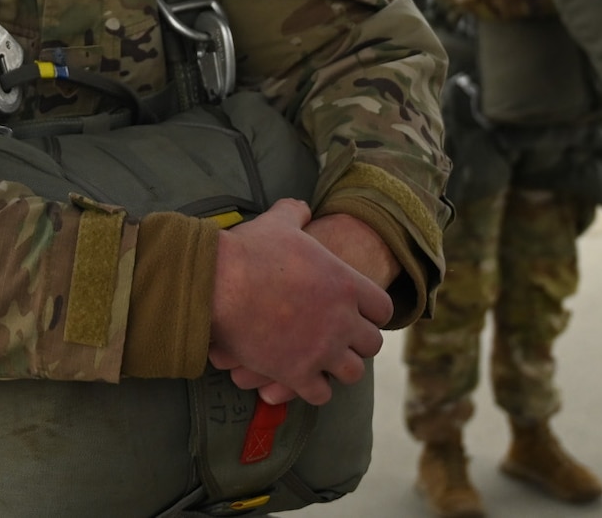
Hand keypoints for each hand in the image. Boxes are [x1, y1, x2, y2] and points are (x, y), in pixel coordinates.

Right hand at [208, 199, 391, 405]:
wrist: (218, 283)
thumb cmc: (249, 251)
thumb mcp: (278, 223)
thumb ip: (296, 214)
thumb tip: (302, 207)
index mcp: (345, 283)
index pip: (383, 308)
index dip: (370, 311)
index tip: (357, 312)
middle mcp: (341, 320)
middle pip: (372, 344)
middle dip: (357, 342)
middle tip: (340, 338)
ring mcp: (321, 349)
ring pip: (352, 372)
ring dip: (339, 367)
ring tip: (324, 361)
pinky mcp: (296, 373)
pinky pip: (321, 393)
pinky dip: (314, 388)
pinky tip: (302, 378)